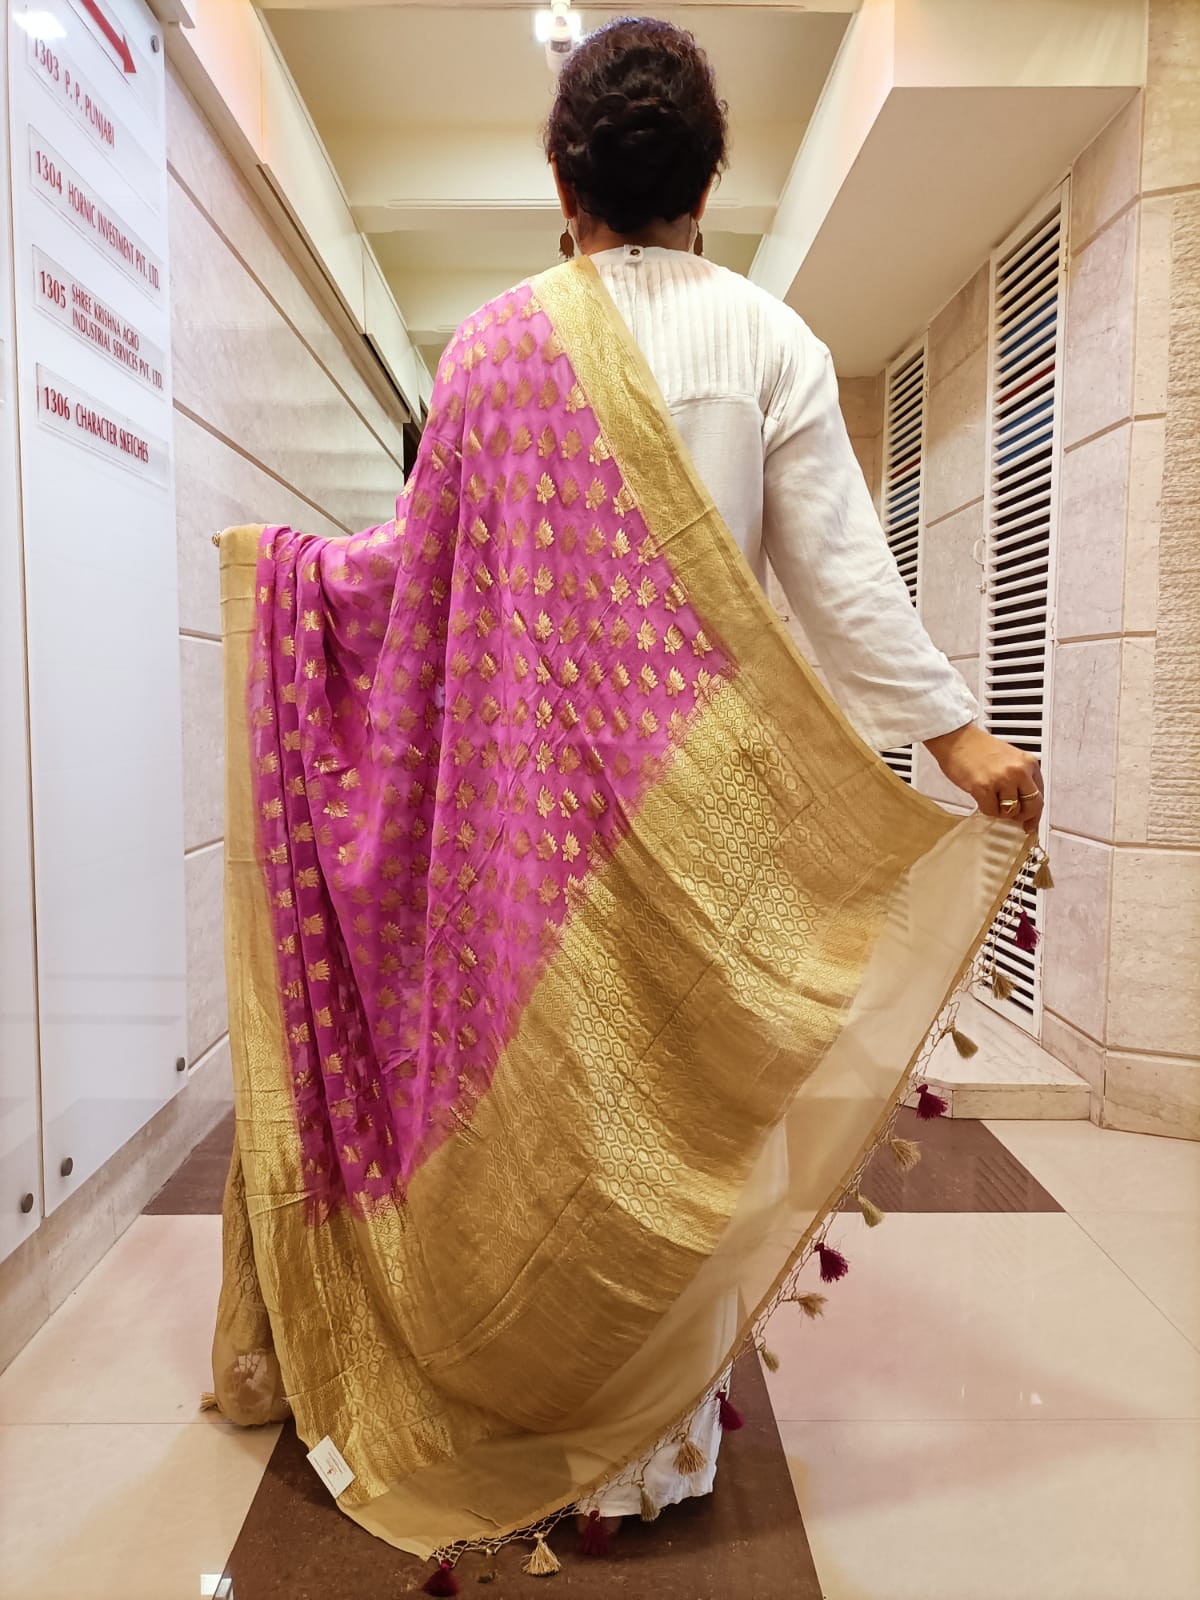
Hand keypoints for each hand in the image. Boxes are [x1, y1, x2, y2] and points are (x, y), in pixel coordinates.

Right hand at [923, 723, 1043, 833]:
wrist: (956, 738)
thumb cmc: (978, 748)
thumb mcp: (1009, 758)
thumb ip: (1020, 779)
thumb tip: (1024, 805)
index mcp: (1028, 762)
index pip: (1041, 795)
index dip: (1035, 814)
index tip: (1031, 823)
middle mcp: (1018, 771)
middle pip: (1033, 806)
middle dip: (1022, 816)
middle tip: (1012, 817)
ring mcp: (1002, 779)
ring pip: (1011, 811)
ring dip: (1000, 811)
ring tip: (991, 799)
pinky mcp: (983, 787)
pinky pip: (991, 811)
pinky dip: (986, 809)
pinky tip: (981, 797)